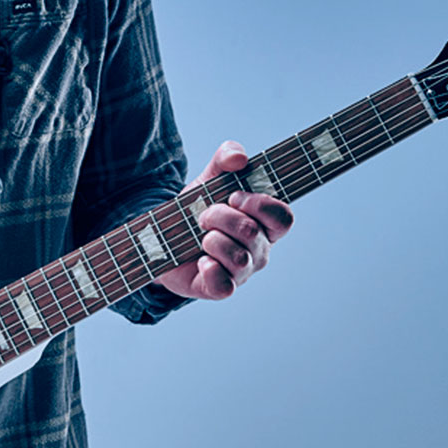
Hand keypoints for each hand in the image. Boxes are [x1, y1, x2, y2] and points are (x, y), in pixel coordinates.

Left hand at [154, 140, 293, 299]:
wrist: (164, 236)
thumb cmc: (197, 208)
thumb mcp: (210, 178)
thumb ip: (226, 158)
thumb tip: (239, 158)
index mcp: (265, 224)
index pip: (283, 218)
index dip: (259, 205)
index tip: (234, 196)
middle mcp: (259, 250)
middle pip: (252, 232)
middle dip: (221, 216)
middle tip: (203, 215)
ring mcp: (242, 272)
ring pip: (239, 258)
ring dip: (213, 240)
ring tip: (200, 237)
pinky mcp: (219, 289)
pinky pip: (224, 286)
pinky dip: (210, 270)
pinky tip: (200, 260)